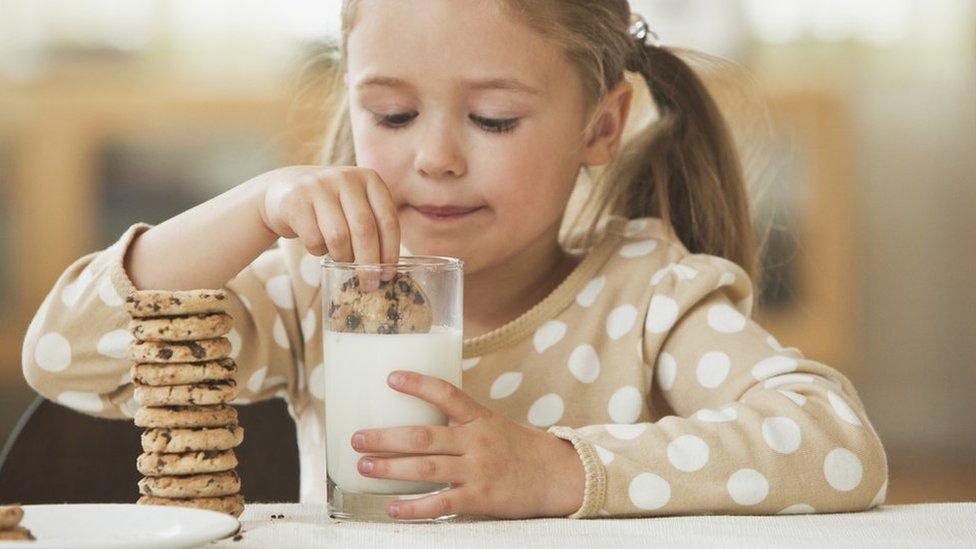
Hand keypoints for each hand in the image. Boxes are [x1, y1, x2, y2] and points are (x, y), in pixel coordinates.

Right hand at [255, 166, 400, 286]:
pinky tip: (317, 245)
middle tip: (369, 284)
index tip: (388, 274)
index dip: (390, 251)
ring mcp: (319, 186)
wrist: (284, 189)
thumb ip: (374, 225)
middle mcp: (346, 178)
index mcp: (369, 179)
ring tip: (341, 259)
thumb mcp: (356, 205)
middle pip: (365, 230)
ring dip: (342, 257)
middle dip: (369, 263)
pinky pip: (314, 240)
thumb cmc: (331, 206)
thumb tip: (387, 269)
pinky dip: (318, 251)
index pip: (387, 219)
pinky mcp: (296, 201)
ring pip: (339, 237)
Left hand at [350, 370, 585, 519]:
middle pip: (423, 436)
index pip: (446, 394)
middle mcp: (476, 441)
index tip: (390, 378)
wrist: (556, 477)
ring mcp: (477, 470)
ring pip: (425, 468)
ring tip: (363, 467)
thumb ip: (460, 422)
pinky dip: (414, 508)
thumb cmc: (518, 449)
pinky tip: (392, 509)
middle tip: (356, 438)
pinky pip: (440, 504)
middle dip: (385, 437)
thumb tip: (417, 417)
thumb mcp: (492, 425)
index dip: (418, 385)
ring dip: (390, 468)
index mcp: (479, 418)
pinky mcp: (480, 498)